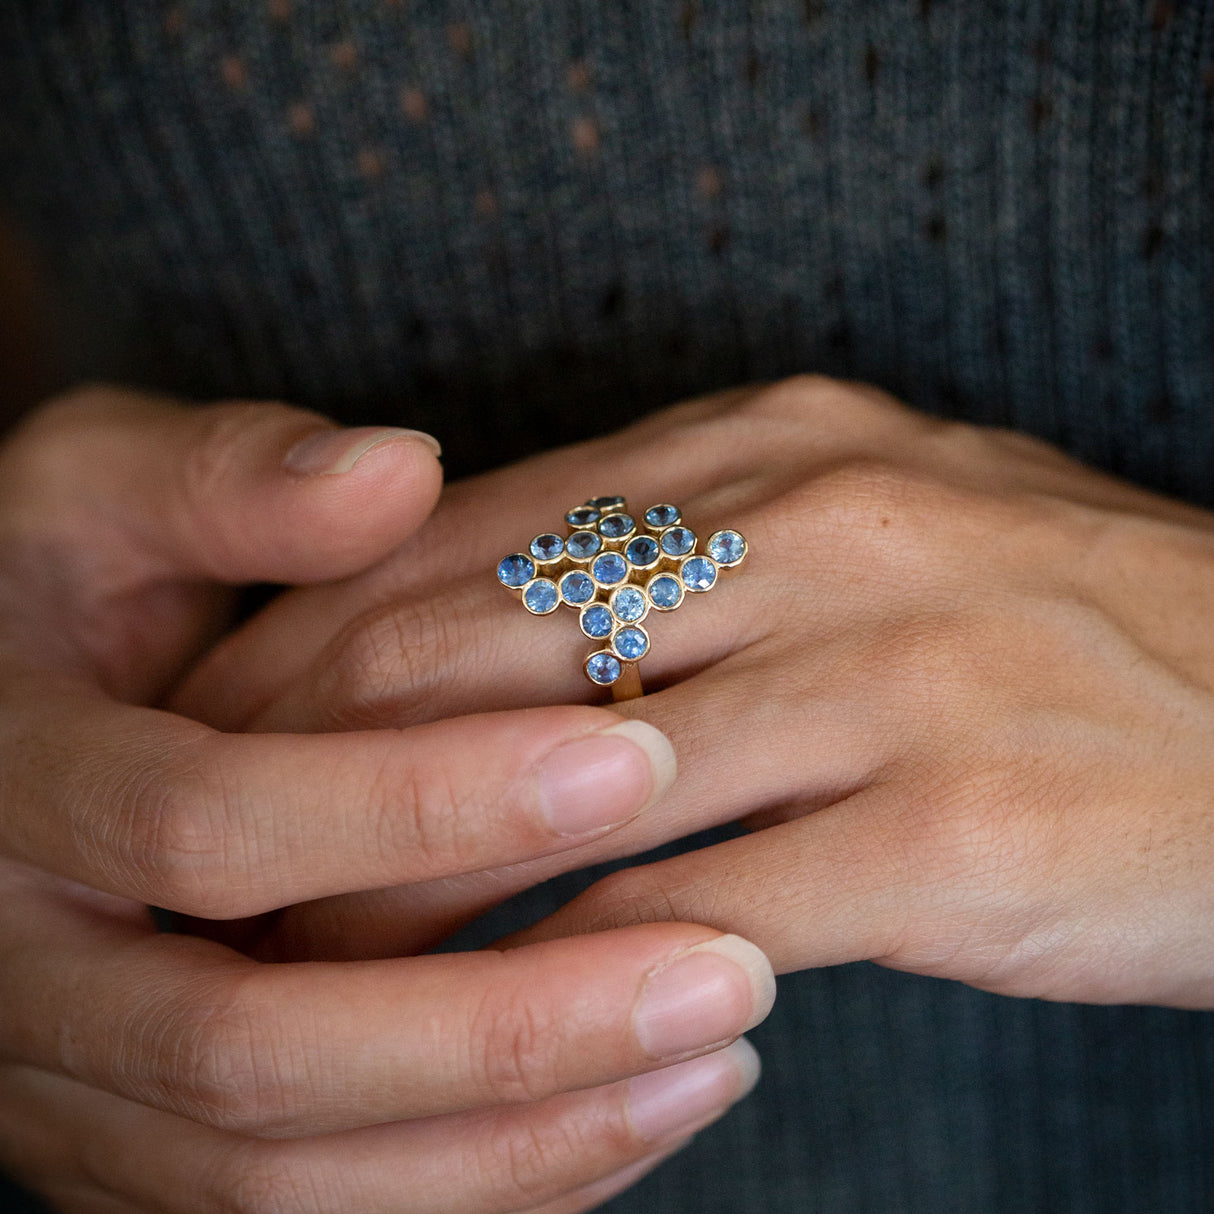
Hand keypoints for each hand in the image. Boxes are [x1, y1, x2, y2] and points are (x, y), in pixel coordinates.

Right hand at [0, 386, 772, 1212]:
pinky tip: (632, 1112)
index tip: (632, 761)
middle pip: (254, 1053)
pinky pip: (314, 1208)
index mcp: (5, 796)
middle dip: (501, 1024)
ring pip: (288, 1177)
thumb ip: (225, 482)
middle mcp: (29, 981)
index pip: (206, 828)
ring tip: (713, 1053)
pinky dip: (481, 1183)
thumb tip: (397, 468)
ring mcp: (81, 1087)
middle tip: (719, 972)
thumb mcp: (93, 496)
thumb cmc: (55, 582)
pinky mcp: (147, 1140)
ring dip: (517, 1138)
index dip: (415, 803)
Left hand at [183, 375, 1213, 1006]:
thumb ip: (677, 555)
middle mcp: (817, 531)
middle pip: (481, 644)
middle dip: (318, 754)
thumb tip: (486, 619)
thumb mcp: (850, 526)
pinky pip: (700, 916)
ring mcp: (888, 676)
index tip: (232, 722)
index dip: (322, 632)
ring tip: (301, 952)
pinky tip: (495, 1019)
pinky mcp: (951, 830)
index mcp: (772, 447)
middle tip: (219, 844)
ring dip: (409, 886)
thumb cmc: (1037, 622)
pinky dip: (571, 975)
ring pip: (565, 791)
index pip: (471, 533)